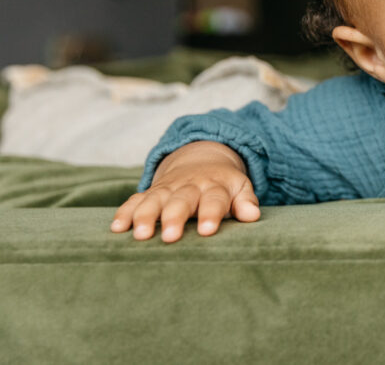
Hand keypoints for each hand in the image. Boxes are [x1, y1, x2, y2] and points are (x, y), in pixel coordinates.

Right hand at [110, 141, 260, 242]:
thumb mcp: (240, 188)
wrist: (202, 161)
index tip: (208, 230)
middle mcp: (189, 186)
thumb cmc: (225, 185)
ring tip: (139, 236)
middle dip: (174, 217)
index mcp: (215, 186)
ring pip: (154, 200)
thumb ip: (245, 201)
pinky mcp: (151, 192)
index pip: (214, 199)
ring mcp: (168, 189)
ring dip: (145, 216)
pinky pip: (135, 200)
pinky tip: (116, 228)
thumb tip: (253, 215)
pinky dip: (125, 212)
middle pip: (181, 200)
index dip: (211, 214)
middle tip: (170, 237)